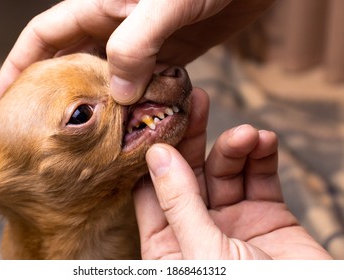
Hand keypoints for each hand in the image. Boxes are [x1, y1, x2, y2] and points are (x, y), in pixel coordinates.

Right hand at [0, 0, 273, 103]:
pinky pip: (145, 84)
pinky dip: (139, 103)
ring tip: (93, 138)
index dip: (20, 65)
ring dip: (104, 104)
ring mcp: (142, 44)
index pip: (44, 36)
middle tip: (49, 130)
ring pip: (111, 79)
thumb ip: (135, 45)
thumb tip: (119, 92)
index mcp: (100, 7)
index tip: (6, 99)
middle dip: (60, 94)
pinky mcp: (168, 55)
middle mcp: (115, 27)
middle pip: (74, 63)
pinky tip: (138, 123)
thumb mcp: (165, 3)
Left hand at [133, 89, 331, 258]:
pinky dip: (261, 157)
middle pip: (186, 174)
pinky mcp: (267, 216)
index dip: (151, 155)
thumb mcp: (205, 254)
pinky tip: (264, 142)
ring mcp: (232, 222)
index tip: (154, 118)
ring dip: (233, 147)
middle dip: (191, 136)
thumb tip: (156, 155)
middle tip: (194, 100)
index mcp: (168, 247)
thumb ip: (179, 204)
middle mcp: (196, 230)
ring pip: (224, 171)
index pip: (150, 192)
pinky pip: (259, 178)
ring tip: (247, 134)